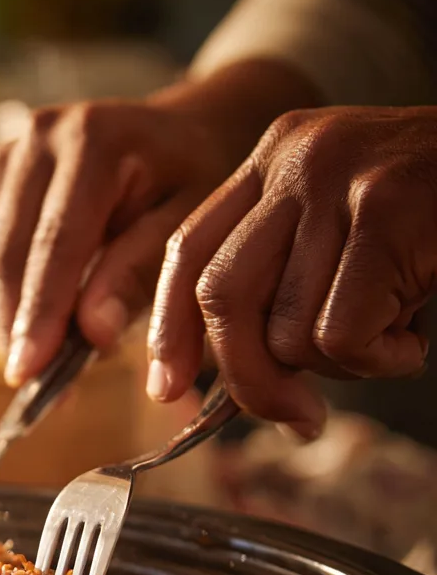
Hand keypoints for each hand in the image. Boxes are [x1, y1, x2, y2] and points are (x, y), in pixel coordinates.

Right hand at [0, 61, 321, 386]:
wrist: (180, 135)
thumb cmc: (192, 182)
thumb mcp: (189, 223)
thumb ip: (141, 273)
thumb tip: (91, 333)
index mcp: (93, 139)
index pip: (55, 243)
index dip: (41, 312)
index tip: (30, 371)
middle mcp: (38, 137)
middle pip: (7, 252)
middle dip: (16, 326)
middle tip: (33, 386)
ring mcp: (8, 156)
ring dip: (7, 319)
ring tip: (41, 366)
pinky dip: (6, 300)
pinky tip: (36, 328)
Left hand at [150, 106, 436, 437]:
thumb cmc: (432, 222)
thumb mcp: (340, 235)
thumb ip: (280, 285)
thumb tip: (224, 379)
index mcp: (272, 161)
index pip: (187, 252)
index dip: (169, 328)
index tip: (165, 388)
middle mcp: (296, 160)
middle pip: (221, 295)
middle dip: (246, 376)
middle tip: (293, 414)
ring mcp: (342, 180)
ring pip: (287, 328)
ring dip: (339, 366)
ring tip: (389, 335)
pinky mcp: (393, 209)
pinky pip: (341, 334)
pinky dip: (377, 360)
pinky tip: (411, 333)